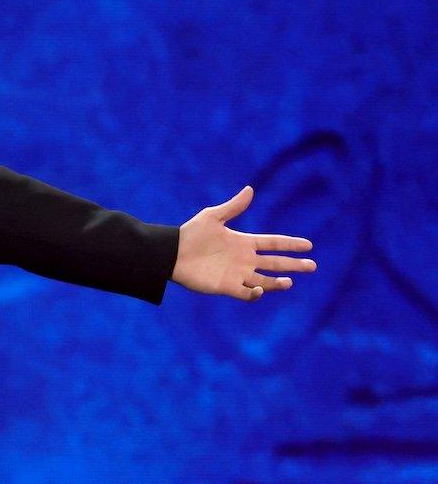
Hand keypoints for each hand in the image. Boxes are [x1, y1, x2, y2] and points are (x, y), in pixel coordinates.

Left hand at [172, 186, 315, 300]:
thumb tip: (250, 189)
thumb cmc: (191, 234)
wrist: (171, 254)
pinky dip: (256, 294)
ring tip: (289, 281)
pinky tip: (261, 289)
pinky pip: (246, 294)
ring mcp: (237, 274)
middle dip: (294, 264)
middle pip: (275, 263)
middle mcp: (244, 260)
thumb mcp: (213, 217)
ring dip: (278, 282)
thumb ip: (233, 207)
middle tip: (312, 266)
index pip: (273, 243)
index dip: (290, 244)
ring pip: (265, 280)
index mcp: (244, 242)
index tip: (308, 245)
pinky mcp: (226, 287)